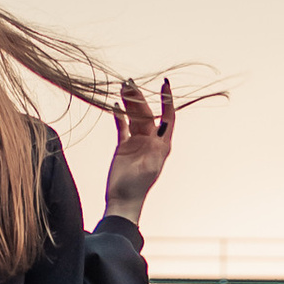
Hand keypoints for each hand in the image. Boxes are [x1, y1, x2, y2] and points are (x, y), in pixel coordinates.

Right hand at [102, 76, 175, 224]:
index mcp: (162, 143)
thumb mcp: (150, 166)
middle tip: (129, 83)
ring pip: (134, 117)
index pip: (167, 116)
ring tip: (122, 87)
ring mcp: (137, 142)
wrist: (122, 200)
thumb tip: (163, 126)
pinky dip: (119, 115)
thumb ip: (156, 145)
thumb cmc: (138, 187)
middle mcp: (151, 140)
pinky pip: (122, 126)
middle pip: (147, 113)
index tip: (164, 84)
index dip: (166, 100)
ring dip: (129, 103)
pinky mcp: (123, 145)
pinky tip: (115, 105)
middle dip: (140, 98)